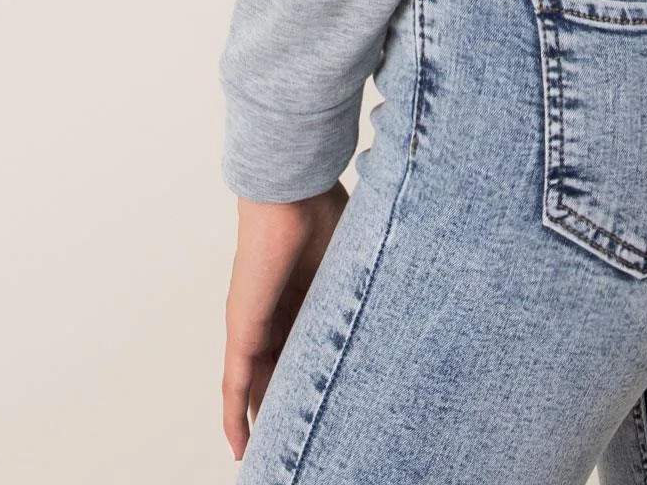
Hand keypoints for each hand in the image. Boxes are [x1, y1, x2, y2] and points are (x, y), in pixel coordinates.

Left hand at [222, 183, 349, 459]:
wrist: (293, 193)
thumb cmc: (323, 210)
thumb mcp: (350, 264)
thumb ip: (361, 285)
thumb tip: (412, 294)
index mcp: (300, 296)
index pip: (302, 348)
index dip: (311, 376)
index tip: (326, 402)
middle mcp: (272, 313)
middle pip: (278, 371)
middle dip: (287, 403)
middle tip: (302, 439)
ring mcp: (254, 322)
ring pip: (256, 384)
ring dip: (264, 418)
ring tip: (272, 453)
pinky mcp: (242, 330)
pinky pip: (234, 384)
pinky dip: (235, 417)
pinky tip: (239, 446)